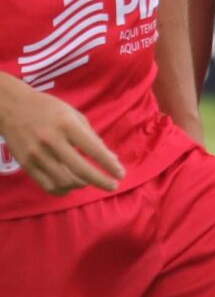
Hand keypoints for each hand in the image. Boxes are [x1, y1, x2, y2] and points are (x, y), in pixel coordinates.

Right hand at [0, 82, 122, 194]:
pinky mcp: (25, 164)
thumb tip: (112, 159)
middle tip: (113, 186)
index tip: (121, 174)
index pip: (94, 150)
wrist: (10, 106)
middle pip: (81, 170)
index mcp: (66, 125)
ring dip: (82, 185)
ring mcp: (36, 154)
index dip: (110, 165)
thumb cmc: (48, 109)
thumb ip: (93, 137)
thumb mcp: (74, 115)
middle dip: (101, 181)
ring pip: (64, 181)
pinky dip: (63, 190)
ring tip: (88, 181)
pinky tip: (71, 186)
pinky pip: (47, 185)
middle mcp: (51, 140)